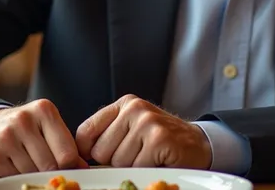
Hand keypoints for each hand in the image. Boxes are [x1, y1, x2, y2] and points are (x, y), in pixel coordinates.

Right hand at [0, 100, 87, 176]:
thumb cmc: (29, 127)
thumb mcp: (48, 126)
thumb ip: (66, 144)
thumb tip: (83, 168)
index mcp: (44, 110)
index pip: (67, 152)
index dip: (71, 166)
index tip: (70, 168)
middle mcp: (24, 120)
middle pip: (50, 165)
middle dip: (53, 171)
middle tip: (51, 169)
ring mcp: (6, 136)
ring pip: (33, 172)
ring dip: (35, 173)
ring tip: (33, 162)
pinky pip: (15, 177)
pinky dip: (19, 176)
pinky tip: (17, 164)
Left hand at [76, 94, 211, 168]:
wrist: (197, 144)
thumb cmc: (160, 140)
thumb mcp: (132, 128)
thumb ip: (108, 135)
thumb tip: (77, 157)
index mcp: (124, 104)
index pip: (86, 131)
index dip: (85, 153)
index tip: (94, 161)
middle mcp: (134, 108)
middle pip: (100, 151)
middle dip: (114, 162)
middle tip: (136, 156)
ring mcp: (147, 122)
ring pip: (117, 162)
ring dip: (132, 168)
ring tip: (148, 157)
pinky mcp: (159, 139)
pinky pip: (136, 167)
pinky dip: (146, 171)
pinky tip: (158, 161)